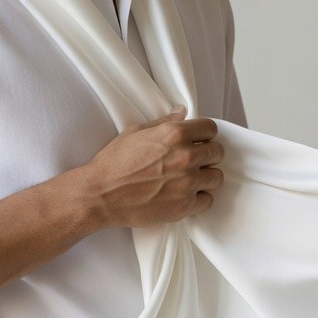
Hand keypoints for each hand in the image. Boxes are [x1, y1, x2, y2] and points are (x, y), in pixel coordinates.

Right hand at [83, 106, 224, 228]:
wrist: (100, 195)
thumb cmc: (113, 163)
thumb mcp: (135, 132)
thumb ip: (163, 122)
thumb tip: (181, 112)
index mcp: (175, 134)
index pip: (210, 128)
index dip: (205, 135)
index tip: (199, 141)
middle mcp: (186, 156)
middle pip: (217, 153)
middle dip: (207, 156)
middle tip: (194, 162)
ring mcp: (187, 182)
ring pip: (216, 178)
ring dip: (206, 178)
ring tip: (190, 180)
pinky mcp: (185, 206)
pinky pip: (208, 201)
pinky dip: (199, 199)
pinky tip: (185, 196)